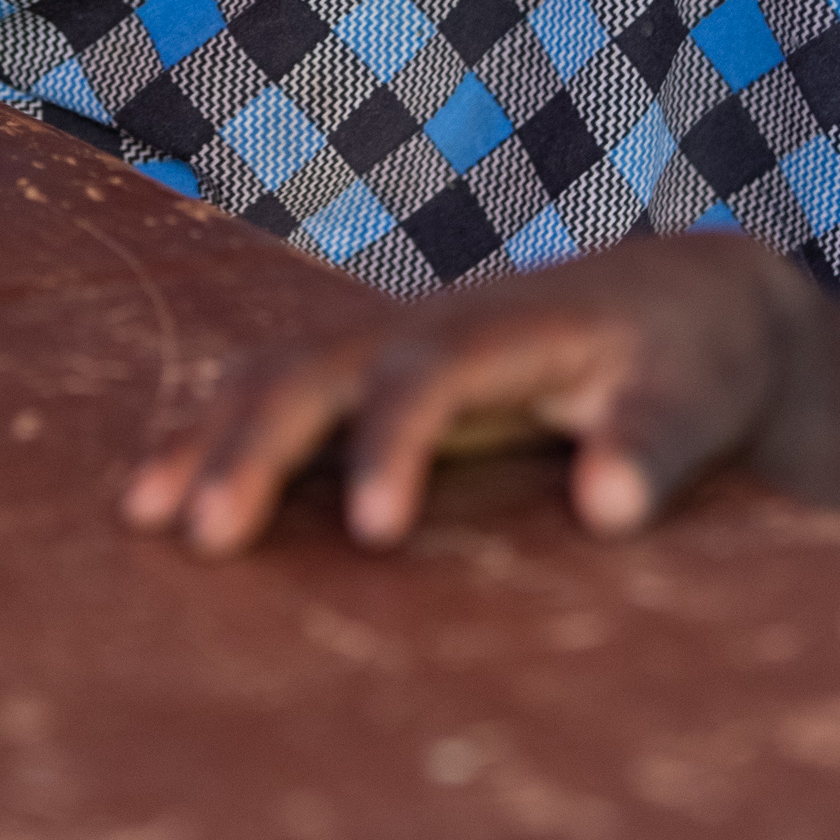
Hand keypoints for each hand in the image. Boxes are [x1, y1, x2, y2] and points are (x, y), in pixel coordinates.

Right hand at [124, 230, 796, 557]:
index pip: (426, 373)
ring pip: (269, 373)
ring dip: (205, 437)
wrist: (679, 302)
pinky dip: (209, 437)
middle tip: (205, 537)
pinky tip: (157, 498)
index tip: (375, 532)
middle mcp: (420, 324)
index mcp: (501, 325)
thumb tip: (608, 507)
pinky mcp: (365, 378)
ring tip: (144, 516)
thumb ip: (652, 444)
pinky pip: (268, 395)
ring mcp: (382, 344)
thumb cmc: (692, 362)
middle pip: (310, 367)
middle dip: (254, 446)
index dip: (391, 444)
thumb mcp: (696, 397)